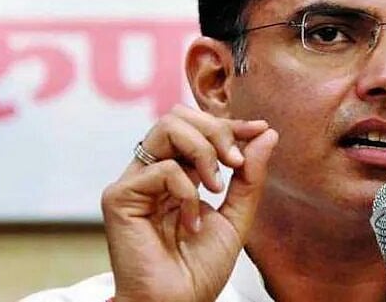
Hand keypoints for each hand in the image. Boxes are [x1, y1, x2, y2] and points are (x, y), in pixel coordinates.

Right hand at [101, 105, 278, 301]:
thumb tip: (266, 133)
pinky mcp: (119, 197)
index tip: (259, 129)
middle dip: (216, 131)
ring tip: (217, 186)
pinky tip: (191, 223)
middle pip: (178, 115)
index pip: (197, 127)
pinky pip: (163, 169)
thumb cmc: (199, 270)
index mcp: (176, 174)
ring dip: (204, 151)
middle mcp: (151, 172)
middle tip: (235, 162)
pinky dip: (188, 193)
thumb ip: (250, 176)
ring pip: (167, 126)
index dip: (229, 124)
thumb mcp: (237, 216)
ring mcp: (134, 182)